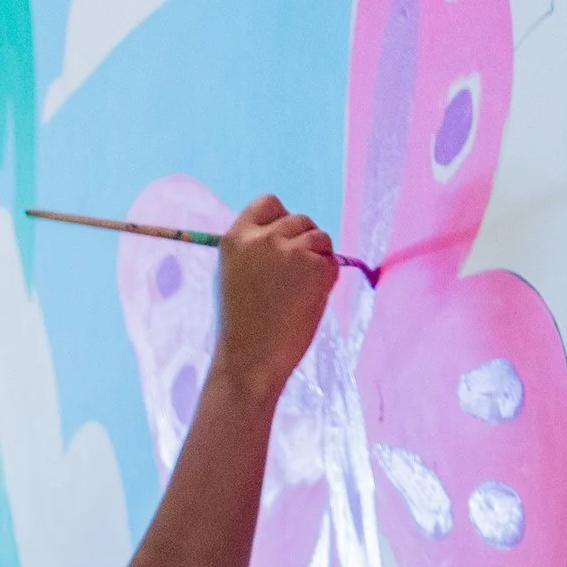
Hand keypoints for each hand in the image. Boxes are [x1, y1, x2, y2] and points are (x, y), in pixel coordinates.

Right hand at [212, 196, 340, 406]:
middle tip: (295, 278)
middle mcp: (262, 238)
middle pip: (300, 219)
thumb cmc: (242, 328)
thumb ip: (256, 251)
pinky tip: (309, 301)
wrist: (250, 362)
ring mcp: (289, 250)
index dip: (281, 219)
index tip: (285, 241)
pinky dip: (327, 279)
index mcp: (235, 238)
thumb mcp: (234, 276)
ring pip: (320, 237)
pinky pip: (332, 261)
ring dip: (318, 259)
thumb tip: (289, 235)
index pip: (268, 204)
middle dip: (304, 242)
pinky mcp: (314, 266)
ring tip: (300, 292)